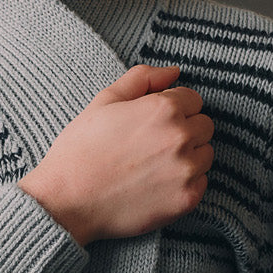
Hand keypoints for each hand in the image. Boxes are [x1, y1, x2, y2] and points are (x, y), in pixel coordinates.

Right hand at [17, 64, 213, 245]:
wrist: (67, 201)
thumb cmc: (80, 150)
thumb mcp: (104, 102)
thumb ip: (142, 79)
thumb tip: (173, 71)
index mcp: (163, 109)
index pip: (193, 100)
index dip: (172, 109)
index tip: (152, 124)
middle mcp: (180, 137)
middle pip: (204, 126)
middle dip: (184, 130)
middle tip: (151, 145)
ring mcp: (186, 170)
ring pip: (206, 155)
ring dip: (188, 157)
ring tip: (153, 166)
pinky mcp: (187, 199)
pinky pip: (202, 183)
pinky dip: (185, 183)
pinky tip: (157, 185)